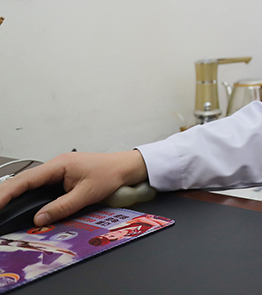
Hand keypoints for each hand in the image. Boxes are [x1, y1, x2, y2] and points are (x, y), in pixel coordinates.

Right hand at [0, 150, 147, 225]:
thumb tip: (39, 219)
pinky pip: (39, 185)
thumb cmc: (111, 174)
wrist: (127, 167)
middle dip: (5, 194)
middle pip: (23, 180)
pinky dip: (27, 194)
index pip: (25, 180)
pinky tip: (20, 203)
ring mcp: (58, 170)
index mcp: (59, 165)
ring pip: (30, 183)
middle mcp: (55, 165)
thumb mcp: (87, 194)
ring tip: (2, 207)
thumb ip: (62, 207)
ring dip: (15, 194)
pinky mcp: (62, 177)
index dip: (7, 193)